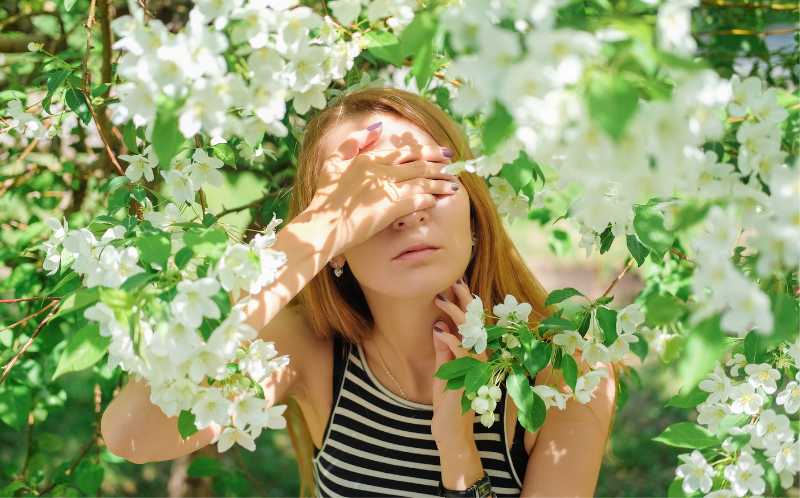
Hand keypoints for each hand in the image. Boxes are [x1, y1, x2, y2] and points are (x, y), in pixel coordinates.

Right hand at [305, 122, 458, 254]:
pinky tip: (435, 201)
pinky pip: (416, 200)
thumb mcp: (333, 163)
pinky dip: (428, 199)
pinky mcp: (389, 209)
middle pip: (418, 165)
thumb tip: (378, 126)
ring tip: (454, 186)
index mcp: (368, 159)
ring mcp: (385, 190)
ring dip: (440, 183)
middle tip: (456, 166)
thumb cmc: (325, 198)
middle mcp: (379, 171)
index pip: (405, 152)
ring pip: (421, 182)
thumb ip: (354, 142)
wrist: (321, 227)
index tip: (443, 152)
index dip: (428, 151)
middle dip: (440, 165)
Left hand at [430, 275, 488, 445]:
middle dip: (464, 298)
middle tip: (453, 278)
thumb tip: (439, 325)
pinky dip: (450, 339)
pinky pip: (462, 353)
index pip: (472, 322)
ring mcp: (477, 367)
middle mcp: (481, 357)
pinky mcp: (469, 378)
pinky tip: (438, 329)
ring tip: (439, 298)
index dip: (465, 301)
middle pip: (475, 322)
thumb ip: (444, 349)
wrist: (451, 432)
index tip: (455, 280)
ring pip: (471, 333)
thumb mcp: (444, 370)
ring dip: (454, 314)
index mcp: (474, 353)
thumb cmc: (449, 402)